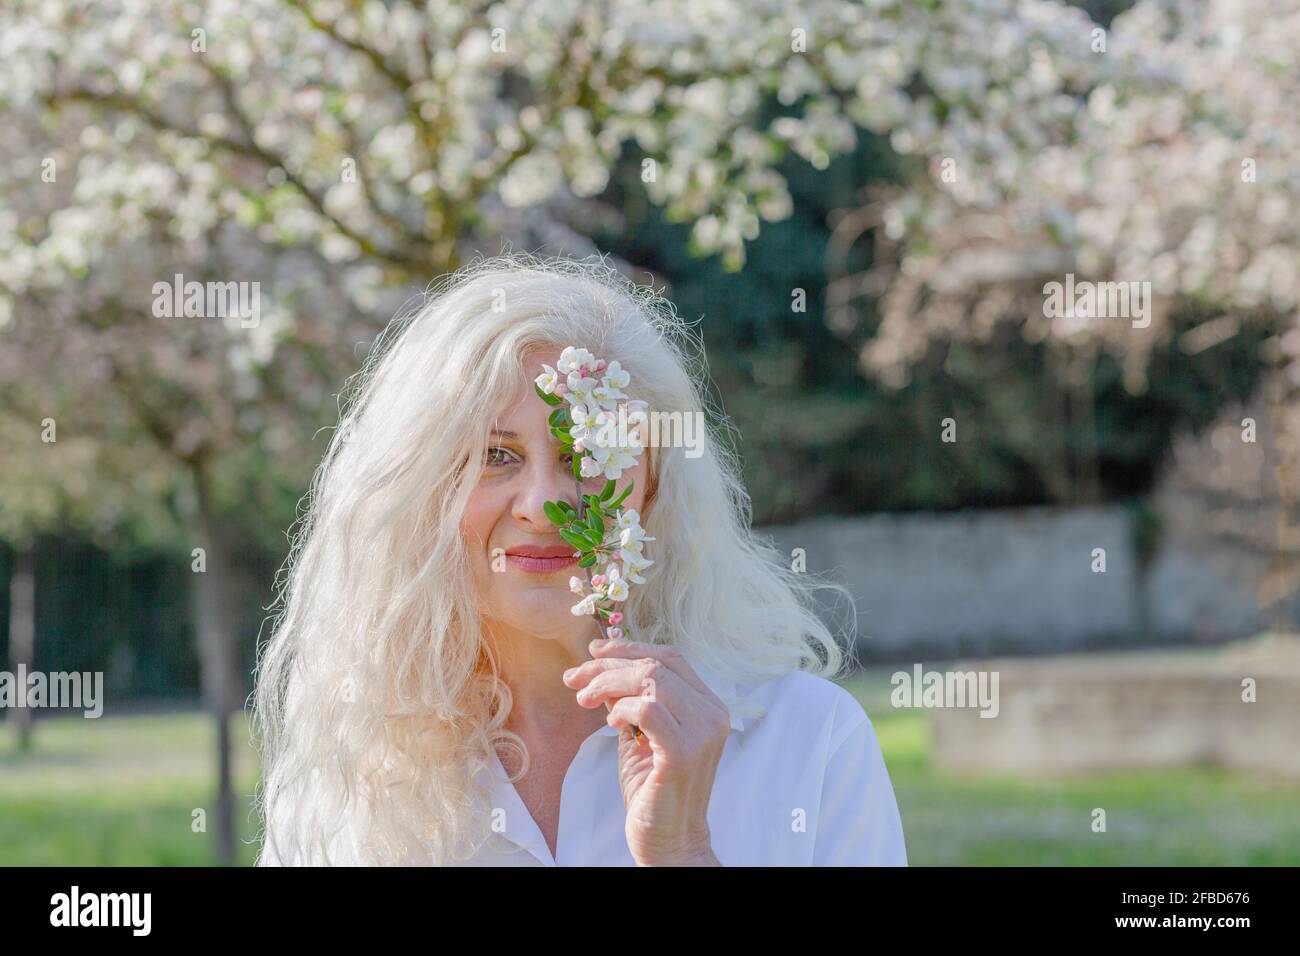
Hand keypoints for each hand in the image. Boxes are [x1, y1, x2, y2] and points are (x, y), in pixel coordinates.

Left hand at [562, 637, 728, 865]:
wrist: (669, 840)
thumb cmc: (654, 789)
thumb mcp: (640, 734)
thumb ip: (630, 700)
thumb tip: (601, 667)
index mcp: (707, 705)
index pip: (671, 657)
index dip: (631, 647)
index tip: (594, 651)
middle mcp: (712, 714)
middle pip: (656, 665)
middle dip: (608, 666)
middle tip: (575, 678)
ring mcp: (702, 732)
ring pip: (650, 680)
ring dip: (608, 684)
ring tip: (585, 700)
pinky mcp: (684, 752)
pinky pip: (648, 709)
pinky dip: (623, 708)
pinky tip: (610, 722)